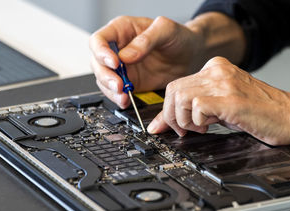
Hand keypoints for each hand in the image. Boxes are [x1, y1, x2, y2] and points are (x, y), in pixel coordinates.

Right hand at [89, 16, 204, 108]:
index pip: (99, 40)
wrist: (191, 56)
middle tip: (119, 85)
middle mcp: (118, 49)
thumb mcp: (166, 31)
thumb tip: (126, 56)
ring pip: (104, 80)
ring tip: (123, 95)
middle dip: (105, 76)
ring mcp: (123, 68)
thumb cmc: (179, 37)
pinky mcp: (130, 83)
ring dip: (110, 90)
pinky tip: (126, 100)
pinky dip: (119, 98)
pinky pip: (116, 92)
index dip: (101, 52)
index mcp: (122, 30)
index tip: (114, 63)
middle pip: (97, 63)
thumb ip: (146, 40)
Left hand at [147, 57, 289, 145]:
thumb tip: (167, 123)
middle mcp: (217, 71)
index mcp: (215, 68)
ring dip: (184, 119)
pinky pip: (196, 106)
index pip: (176, 85)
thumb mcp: (222, 106)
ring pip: (180, 96)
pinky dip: (197, 121)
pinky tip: (211, 126)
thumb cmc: (260, 113)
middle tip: (185, 130)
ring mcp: (224, 83)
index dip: (167, 109)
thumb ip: (196, 108)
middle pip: (172, 90)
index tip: (165, 126)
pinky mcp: (230, 98)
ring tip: (200, 128)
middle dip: (172, 116)